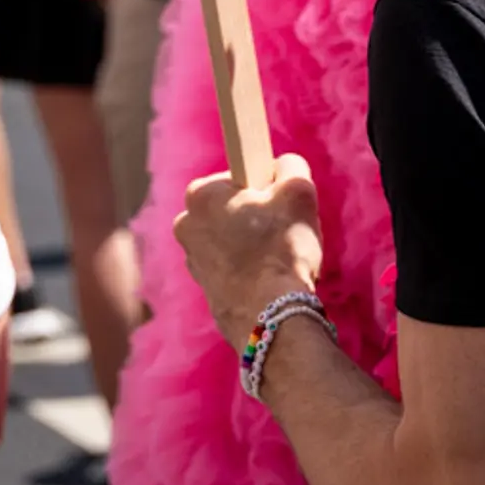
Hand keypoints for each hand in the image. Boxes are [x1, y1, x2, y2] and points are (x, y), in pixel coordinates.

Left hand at [177, 153, 322, 348]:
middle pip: (231, 208)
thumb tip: (282, 168)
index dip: (263, 186)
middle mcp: (186, 225)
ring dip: (254, 245)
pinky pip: (233, 269)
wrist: (273, 318)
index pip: (235, 176)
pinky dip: (251, 271)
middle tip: (284, 230)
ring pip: (232, 240)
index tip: (279, 202)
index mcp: (200, 195)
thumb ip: (290, 167)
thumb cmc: (282, 249)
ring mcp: (192, 262)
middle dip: (257, 216)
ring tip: (280, 258)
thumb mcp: (298, 191)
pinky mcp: (206, 291)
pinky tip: (272, 280)